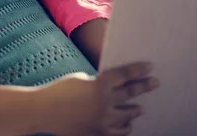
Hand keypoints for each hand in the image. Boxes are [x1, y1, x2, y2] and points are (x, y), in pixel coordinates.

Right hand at [32, 62, 157, 135]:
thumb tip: (113, 88)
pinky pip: (118, 132)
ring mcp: (102, 121)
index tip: (150, 67)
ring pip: (128, 116)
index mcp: (99, 85)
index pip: (125, 76)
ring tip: (140, 108)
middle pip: (130, 94)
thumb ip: (99, 84)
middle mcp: (104, 104)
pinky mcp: (97, 134)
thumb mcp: (80, 79)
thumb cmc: (58, 91)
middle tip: (155, 83)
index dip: (139, 70)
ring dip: (135, 111)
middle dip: (144, 87)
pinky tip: (126, 125)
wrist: (41, 111)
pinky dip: (124, 128)